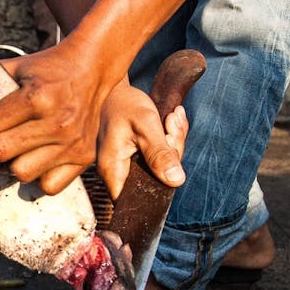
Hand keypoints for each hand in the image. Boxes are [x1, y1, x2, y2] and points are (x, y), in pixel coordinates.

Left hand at [0, 41, 121, 195]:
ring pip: (22, 173)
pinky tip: (32, 162)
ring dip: (9, 167)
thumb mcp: (18, 67)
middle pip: (0, 152)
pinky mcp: (84, 157)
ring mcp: (72, 142)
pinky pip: (49, 186)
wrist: (91, 68)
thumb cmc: (48, 69)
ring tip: (9, 156)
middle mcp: (56, 121)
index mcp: (36, 96)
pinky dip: (36, 179)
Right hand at [97, 82, 187, 198]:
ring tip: (171, 118)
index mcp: (113, 170)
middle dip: (171, 154)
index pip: (135, 200)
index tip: (169, 160)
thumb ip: (159, 154)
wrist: (116, 89)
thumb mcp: (145, 126)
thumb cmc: (123, 104)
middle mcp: (117, 171)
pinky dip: (170, 139)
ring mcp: (127, 164)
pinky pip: (160, 156)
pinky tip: (170, 121)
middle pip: (154, 181)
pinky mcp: (135, 156)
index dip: (158, 189)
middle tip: (171, 127)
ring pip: (161, 167)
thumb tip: (176, 181)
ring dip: (172, 143)